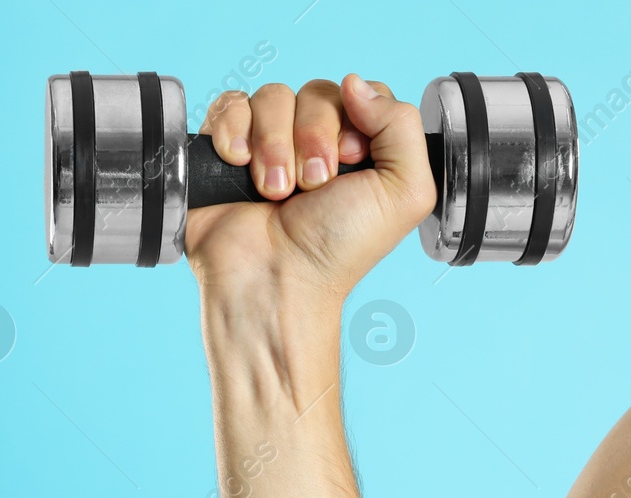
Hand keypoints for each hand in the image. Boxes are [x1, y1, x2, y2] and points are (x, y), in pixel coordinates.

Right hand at [185, 74, 437, 299]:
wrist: (274, 280)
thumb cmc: (337, 250)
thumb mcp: (404, 192)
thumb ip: (402, 126)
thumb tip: (354, 83)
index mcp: (359, 151)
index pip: (360, 94)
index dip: (355, 120)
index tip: (351, 161)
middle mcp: (314, 144)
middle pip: (316, 92)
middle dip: (314, 137)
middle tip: (312, 186)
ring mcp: (268, 145)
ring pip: (272, 97)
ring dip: (274, 145)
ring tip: (275, 192)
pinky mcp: (226, 149)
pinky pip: (230, 106)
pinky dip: (234, 132)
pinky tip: (238, 164)